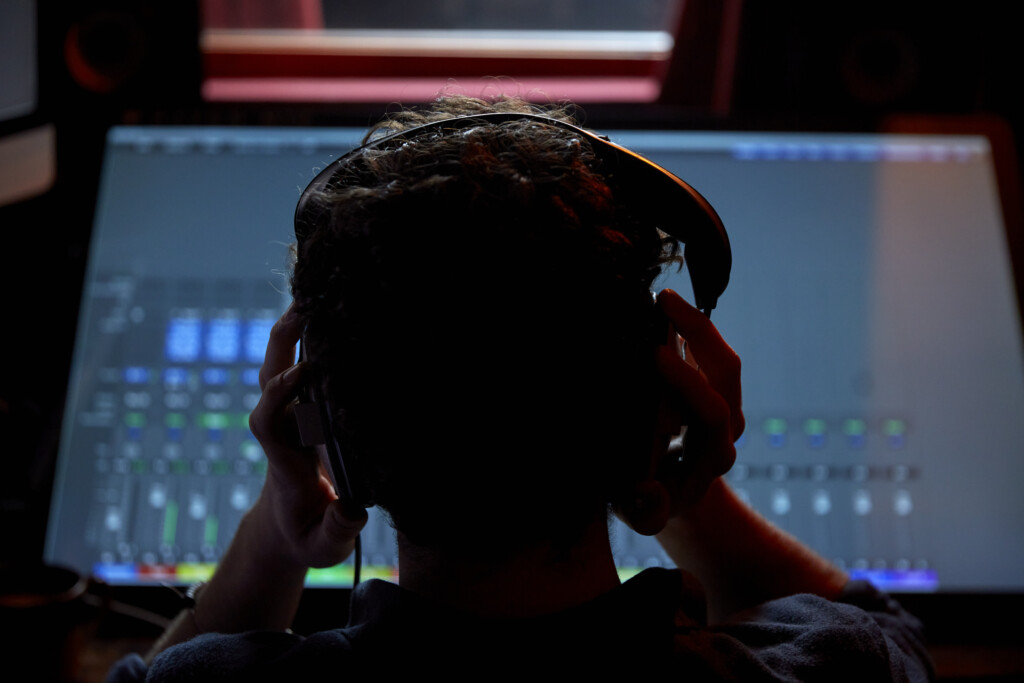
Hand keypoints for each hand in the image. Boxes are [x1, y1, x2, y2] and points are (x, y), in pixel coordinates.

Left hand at [247, 304, 366, 569]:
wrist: (287, 526)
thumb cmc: (308, 535)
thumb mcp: (324, 546)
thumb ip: (337, 530)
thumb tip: (351, 508)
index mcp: (283, 460)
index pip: (267, 419)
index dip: (281, 393)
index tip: (306, 371)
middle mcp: (280, 429)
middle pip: (267, 376)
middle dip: (282, 341)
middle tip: (308, 304)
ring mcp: (290, 414)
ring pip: (282, 363)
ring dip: (296, 329)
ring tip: (321, 290)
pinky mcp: (303, 408)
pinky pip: (301, 365)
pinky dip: (311, 336)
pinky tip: (332, 310)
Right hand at [654, 289, 743, 513]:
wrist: (673, 501)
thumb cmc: (649, 503)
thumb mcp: (643, 513)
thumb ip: (645, 509)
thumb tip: (649, 494)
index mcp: (712, 456)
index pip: (711, 412)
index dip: (687, 381)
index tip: (654, 353)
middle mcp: (726, 428)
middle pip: (727, 373)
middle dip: (698, 334)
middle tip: (663, 303)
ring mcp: (723, 405)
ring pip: (722, 358)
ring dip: (696, 324)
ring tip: (664, 297)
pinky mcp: (712, 389)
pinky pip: (709, 353)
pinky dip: (690, 328)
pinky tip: (662, 306)